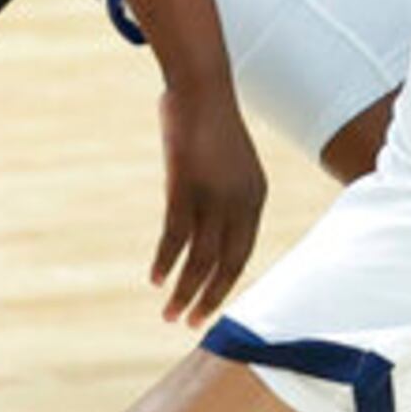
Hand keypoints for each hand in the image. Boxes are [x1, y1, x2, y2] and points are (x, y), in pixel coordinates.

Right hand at [152, 77, 265, 324]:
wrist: (202, 87)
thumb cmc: (211, 124)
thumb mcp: (227, 163)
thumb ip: (224, 195)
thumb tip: (208, 225)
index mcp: (255, 197)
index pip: (242, 253)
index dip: (225, 282)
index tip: (209, 305)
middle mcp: (240, 202)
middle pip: (226, 264)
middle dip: (208, 298)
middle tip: (190, 324)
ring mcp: (214, 195)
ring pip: (200, 257)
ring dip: (184, 290)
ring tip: (169, 314)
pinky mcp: (186, 187)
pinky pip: (176, 236)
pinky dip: (166, 261)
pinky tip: (156, 279)